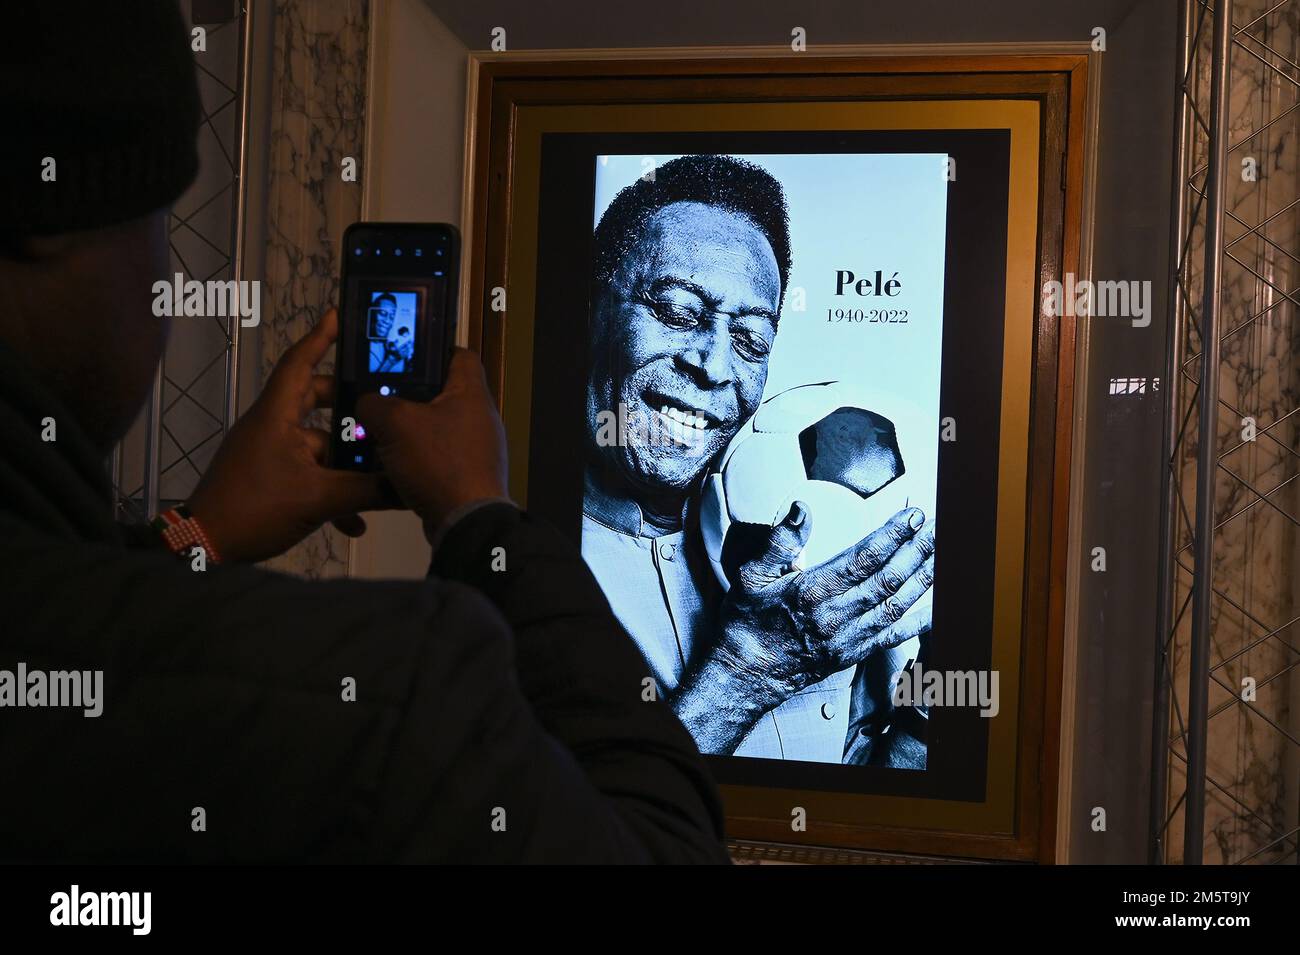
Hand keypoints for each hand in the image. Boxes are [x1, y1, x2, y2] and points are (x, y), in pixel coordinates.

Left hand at [187, 309, 391, 561]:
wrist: (205, 548)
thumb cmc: (255, 507)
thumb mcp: (319, 499)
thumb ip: (368, 491)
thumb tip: (409, 487)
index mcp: (276, 416)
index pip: (299, 363)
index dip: (320, 338)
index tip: (339, 315)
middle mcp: (271, 427)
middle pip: (314, 401)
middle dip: (348, 407)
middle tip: (380, 406)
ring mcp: (269, 454)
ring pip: (317, 446)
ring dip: (346, 464)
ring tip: (378, 478)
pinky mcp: (269, 480)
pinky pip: (308, 476)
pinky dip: (331, 492)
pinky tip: (354, 521)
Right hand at [355, 348, 509, 535]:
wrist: (465, 522)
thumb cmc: (437, 462)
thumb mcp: (395, 423)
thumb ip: (374, 404)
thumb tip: (368, 404)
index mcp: (471, 393)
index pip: (459, 354)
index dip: (432, 350)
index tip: (404, 356)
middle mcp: (480, 417)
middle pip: (441, 393)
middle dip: (408, 395)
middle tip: (379, 397)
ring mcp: (477, 448)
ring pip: (435, 428)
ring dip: (408, 430)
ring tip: (377, 431)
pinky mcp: (468, 474)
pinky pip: (436, 456)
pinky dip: (415, 457)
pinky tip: (390, 463)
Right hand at [713, 502, 935, 707]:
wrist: (747, 673)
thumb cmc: (748, 622)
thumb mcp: (750, 576)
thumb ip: (779, 542)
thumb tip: (801, 509)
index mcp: (812, 592)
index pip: (863, 559)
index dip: (892, 536)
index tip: (912, 517)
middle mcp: (836, 616)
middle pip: (888, 579)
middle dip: (917, 551)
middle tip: (937, 528)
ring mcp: (849, 637)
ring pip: (897, 604)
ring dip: (923, 578)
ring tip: (942, 553)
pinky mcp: (854, 653)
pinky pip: (894, 635)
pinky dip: (919, 620)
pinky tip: (937, 604)